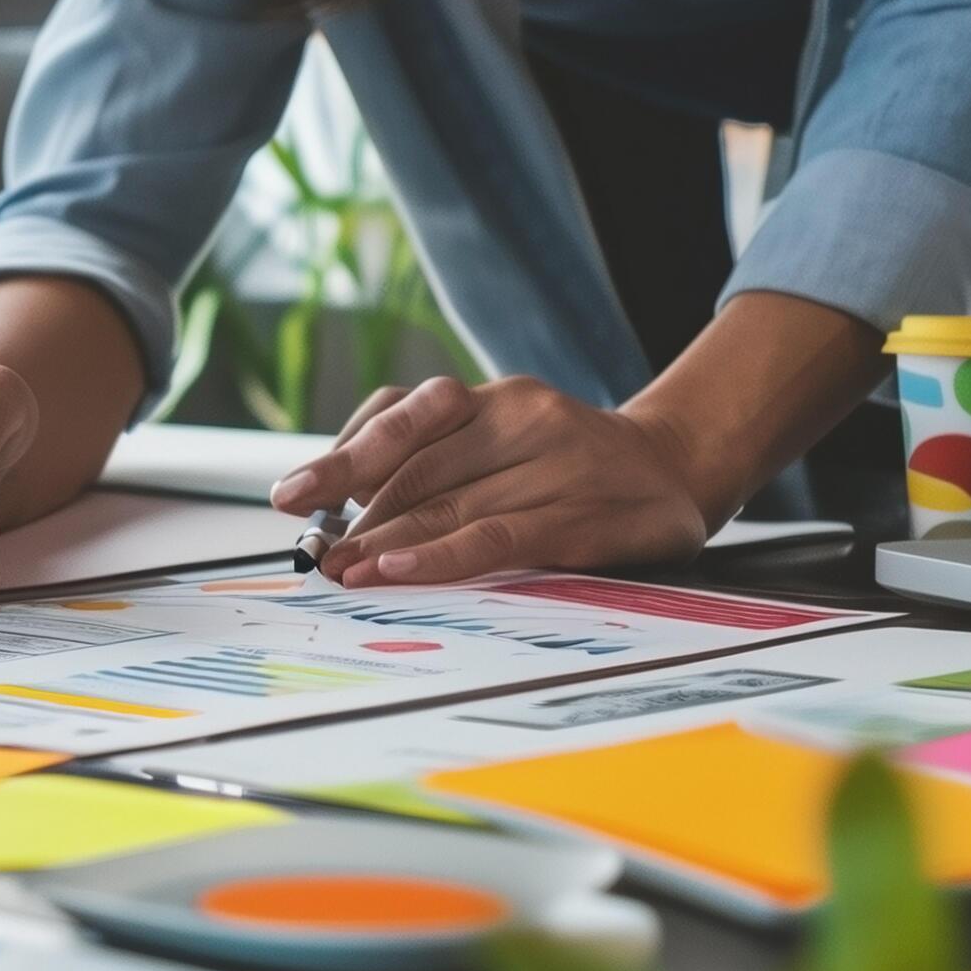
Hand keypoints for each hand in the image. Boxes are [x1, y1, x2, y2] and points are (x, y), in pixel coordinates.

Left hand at [271, 375, 708, 585]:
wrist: (678, 468)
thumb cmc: (571, 466)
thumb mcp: (506, 446)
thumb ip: (439, 467)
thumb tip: (346, 514)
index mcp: (492, 399)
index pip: (402, 420)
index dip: (341, 456)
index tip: (292, 493)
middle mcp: (520, 416)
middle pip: (416, 466)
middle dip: (353, 513)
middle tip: (313, 552)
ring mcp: (553, 463)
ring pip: (448, 504)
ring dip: (382, 544)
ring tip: (339, 571)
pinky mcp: (578, 514)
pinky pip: (494, 537)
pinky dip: (437, 556)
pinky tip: (395, 571)